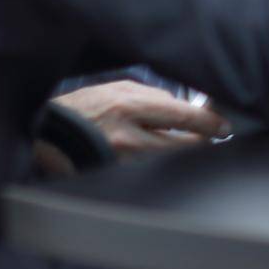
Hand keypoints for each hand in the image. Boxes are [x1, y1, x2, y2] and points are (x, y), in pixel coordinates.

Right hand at [52, 81, 229, 158]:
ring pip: (169, 162)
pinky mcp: (113, 178)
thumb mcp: (118, 90)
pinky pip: (148, 174)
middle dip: (201, 142)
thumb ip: (153, 99)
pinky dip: (157, 166)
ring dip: (179, 154)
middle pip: (184, 146)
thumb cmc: (84, 107)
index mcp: (130, 105)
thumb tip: (185, 110)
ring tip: (179, 145)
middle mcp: (127, 136)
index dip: (211, 123)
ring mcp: (120, 162)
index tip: (223, 127)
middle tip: (209, 138)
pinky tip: (155, 158)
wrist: (45, 133)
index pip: (186, 116)